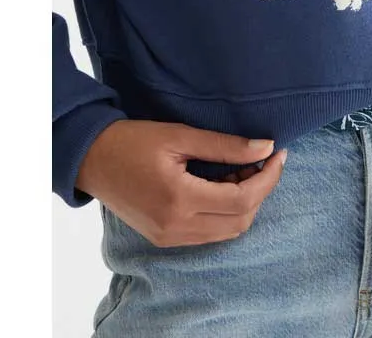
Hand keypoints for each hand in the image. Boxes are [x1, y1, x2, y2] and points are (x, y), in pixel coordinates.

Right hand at [75, 118, 288, 246]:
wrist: (92, 160)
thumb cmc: (134, 140)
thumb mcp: (181, 135)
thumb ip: (226, 146)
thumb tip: (266, 147)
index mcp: (180, 199)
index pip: (243, 199)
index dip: (269, 177)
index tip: (279, 152)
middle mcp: (176, 226)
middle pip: (241, 220)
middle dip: (261, 189)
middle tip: (263, 158)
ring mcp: (170, 236)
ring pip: (228, 230)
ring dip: (245, 202)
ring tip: (243, 167)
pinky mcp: (165, 237)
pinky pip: (210, 232)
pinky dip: (226, 211)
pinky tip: (224, 182)